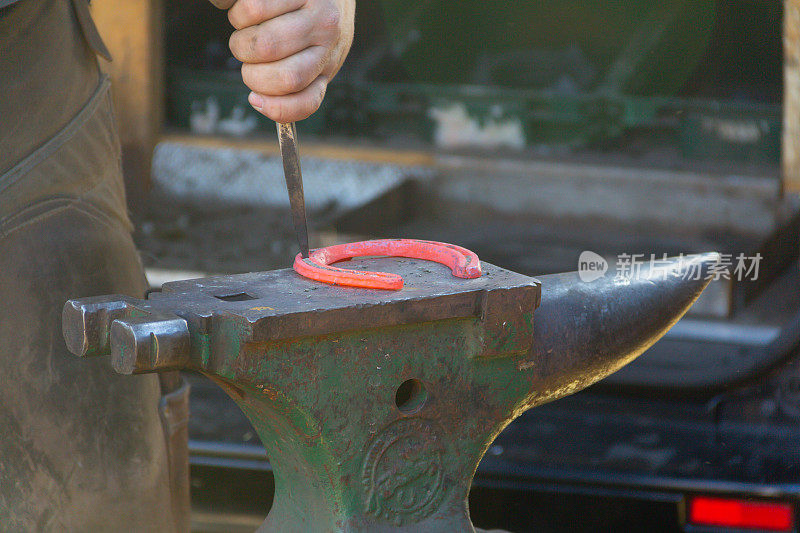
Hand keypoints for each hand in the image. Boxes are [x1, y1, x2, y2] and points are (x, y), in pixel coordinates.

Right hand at [213, 0, 354, 122]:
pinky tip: (249, 8)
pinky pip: (252, 10)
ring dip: (241, 39)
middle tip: (249, 56)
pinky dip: (238, 12)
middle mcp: (328, 35)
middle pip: (281, 76)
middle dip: (251, 73)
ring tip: (248, 27)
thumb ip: (296, 80)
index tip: (254, 99)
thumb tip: (259, 102)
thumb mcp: (316, 52)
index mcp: (330, 60)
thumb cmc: (313, 18)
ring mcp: (315, 8)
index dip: (276, 109)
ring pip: (263, 44)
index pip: (306, 100)